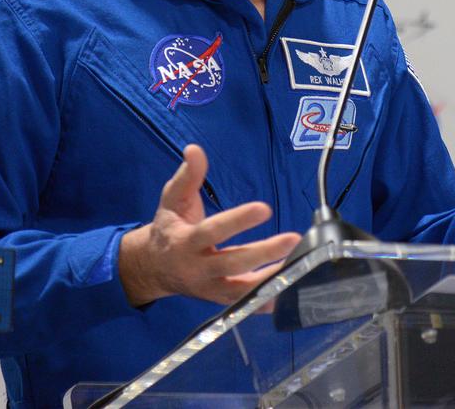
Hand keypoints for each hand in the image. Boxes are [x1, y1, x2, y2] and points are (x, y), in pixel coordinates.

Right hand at [119, 144, 300, 306]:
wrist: (154, 267)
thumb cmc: (169, 227)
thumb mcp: (172, 200)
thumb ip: (187, 176)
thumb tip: (195, 149)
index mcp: (185, 242)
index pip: (213, 231)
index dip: (238, 221)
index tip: (264, 208)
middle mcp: (198, 269)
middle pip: (234, 262)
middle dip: (264, 252)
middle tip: (293, 238)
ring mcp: (211, 288)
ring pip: (243, 290)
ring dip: (272, 279)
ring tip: (300, 266)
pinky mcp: (221, 301)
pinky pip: (246, 304)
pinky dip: (267, 301)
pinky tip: (291, 290)